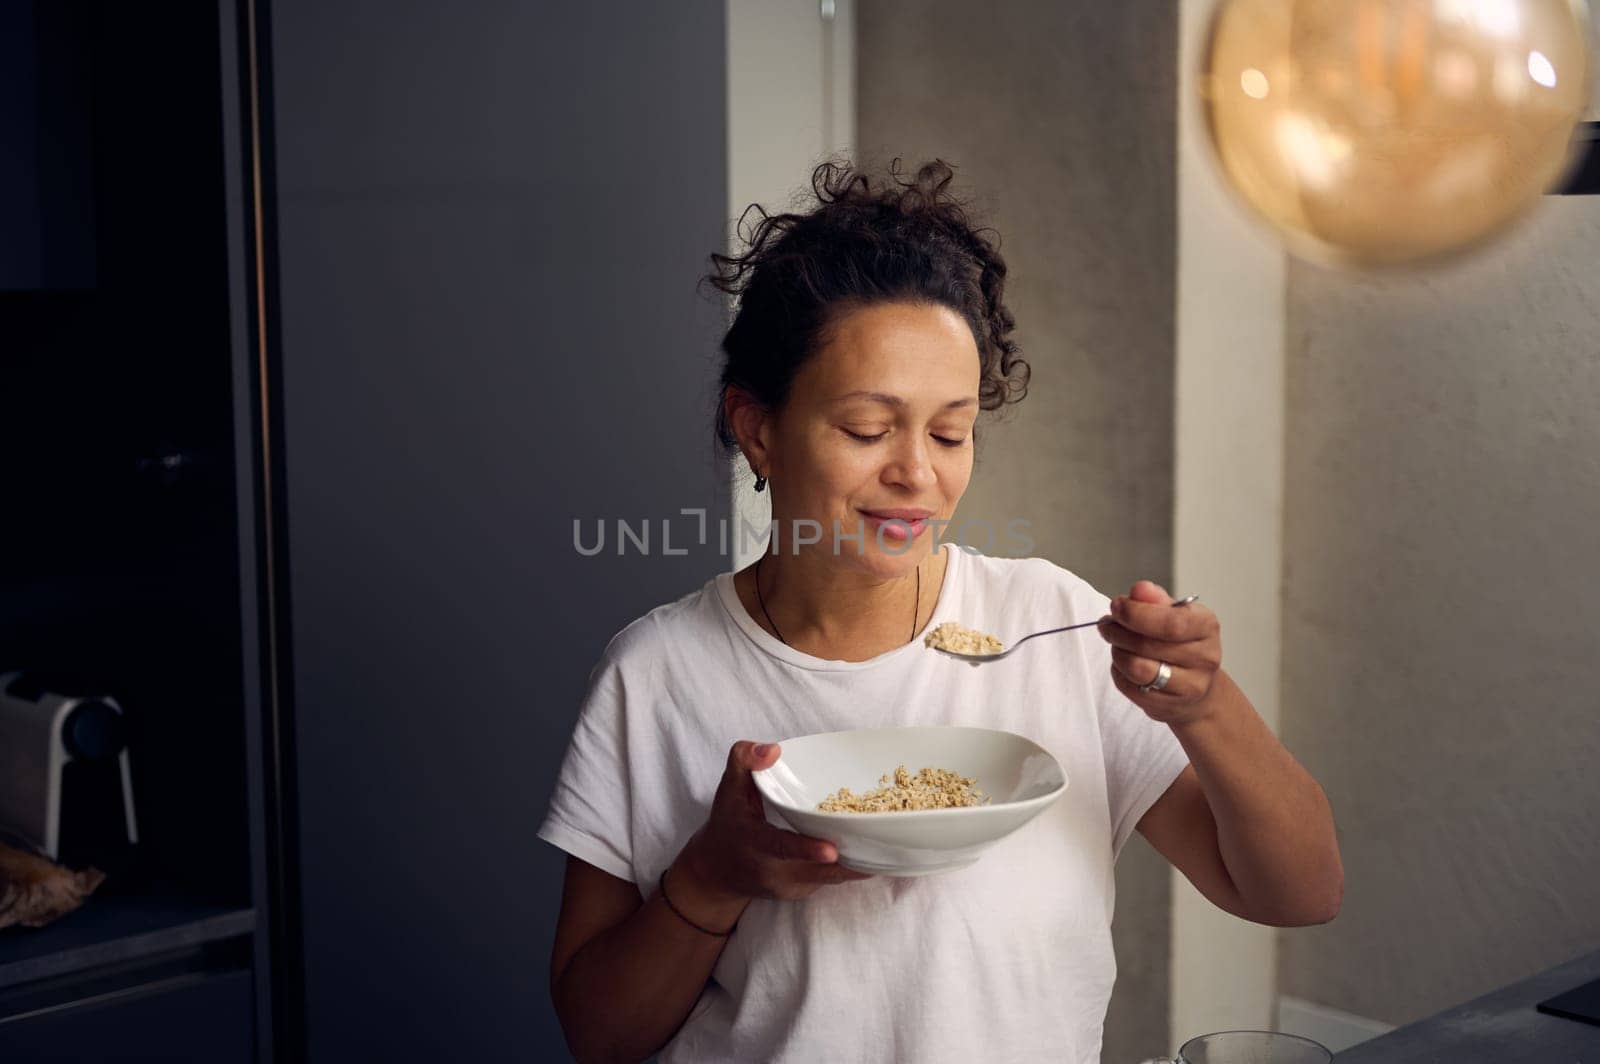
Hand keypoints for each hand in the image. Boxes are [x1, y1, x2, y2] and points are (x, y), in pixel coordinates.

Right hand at [674, 741, 871, 913]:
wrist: (718, 872)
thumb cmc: (728, 823)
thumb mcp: (728, 789)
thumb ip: (744, 761)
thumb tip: (774, 749)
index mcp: (755, 844)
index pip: (780, 847)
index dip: (807, 850)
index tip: (832, 850)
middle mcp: (774, 872)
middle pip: (820, 869)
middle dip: (851, 857)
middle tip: (882, 843)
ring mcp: (791, 887)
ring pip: (832, 876)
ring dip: (859, 861)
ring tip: (889, 845)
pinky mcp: (804, 892)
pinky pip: (832, 879)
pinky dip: (852, 864)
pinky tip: (872, 848)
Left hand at [1096, 579, 1222, 725]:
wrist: (1195, 686)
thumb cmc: (1180, 642)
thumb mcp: (1173, 612)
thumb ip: (1154, 599)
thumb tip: (1140, 590)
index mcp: (1206, 627)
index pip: (1171, 623)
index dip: (1136, 614)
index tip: (1116, 606)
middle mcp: (1205, 658)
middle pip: (1148, 645)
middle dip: (1118, 632)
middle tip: (1106, 624)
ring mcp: (1189, 686)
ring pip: (1137, 668)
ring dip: (1117, 652)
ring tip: (1115, 644)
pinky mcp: (1169, 707)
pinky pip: (1130, 688)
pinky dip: (1118, 673)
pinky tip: (1123, 664)